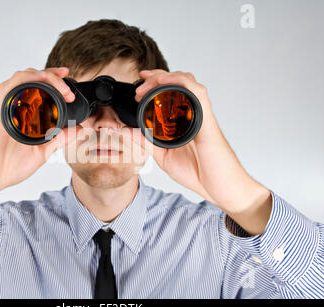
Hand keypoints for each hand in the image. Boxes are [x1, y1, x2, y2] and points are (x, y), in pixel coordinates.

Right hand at [0, 67, 79, 221]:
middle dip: (54, 76)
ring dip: (44, 76)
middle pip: (34, 78)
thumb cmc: (7, 167)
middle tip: (68, 87)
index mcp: (26, 115)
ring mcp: (7, 108)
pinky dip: (25, 79)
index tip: (69, 79)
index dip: (55, 80)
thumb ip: (59, 140)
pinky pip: (10, 87)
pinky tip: (39, 80)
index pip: (40, 88)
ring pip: (24, 77)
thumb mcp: (42, 153)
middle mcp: (16, 108)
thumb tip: (79, 130)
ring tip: (60, 83)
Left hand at [133, 70, 271, 234]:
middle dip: (155, 78)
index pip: (171, 92)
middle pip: (178, 82)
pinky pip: (196, 92)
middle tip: (139, 86)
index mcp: (184, 120)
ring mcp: (201, 114)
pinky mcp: (207, 119)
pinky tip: (164, 81)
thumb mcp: (163, 156)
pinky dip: (180, 82)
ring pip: (186, 81)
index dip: (154, 84)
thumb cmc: (199, 173)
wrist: (221, 188)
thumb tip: (127, 131)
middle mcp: (193, 113)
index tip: (138, 87)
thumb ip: (147, 143)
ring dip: (164, 77)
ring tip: (147, 82)